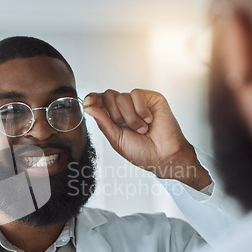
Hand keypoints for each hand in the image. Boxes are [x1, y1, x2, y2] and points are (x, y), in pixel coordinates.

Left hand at [84, 89, 211, 190]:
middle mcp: (125, 108)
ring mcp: (138, 102)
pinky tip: (149, 121)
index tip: (88, 102)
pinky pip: (136, 95)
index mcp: (114, 117)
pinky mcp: (151, 98)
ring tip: (141, 129)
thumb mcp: (116, 139)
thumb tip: (89, 108)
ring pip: (121, 97)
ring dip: (130, 118)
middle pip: (108, 96)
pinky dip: (141, 111)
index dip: (93, 99)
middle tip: (126, 127)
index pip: (100, 101)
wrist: (163, 156)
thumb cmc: (142, 152)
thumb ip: (103, 122)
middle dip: (115, 114)